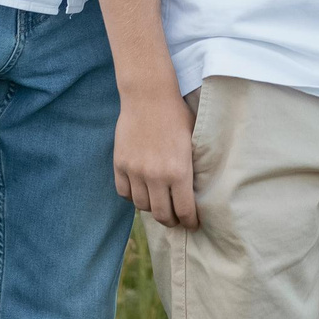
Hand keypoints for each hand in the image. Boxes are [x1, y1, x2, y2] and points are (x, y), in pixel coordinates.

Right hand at [113, 89, 199, 228]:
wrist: (149, 96)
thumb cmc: (177, 116)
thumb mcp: (194, 141)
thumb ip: (193, 168)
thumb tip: (197, 192)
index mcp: (179, 171)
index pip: (184, 211)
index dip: (190, 221)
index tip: (192, 223)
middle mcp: (156, 176)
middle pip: (162, 215)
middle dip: (171, 221)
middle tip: (175, 218)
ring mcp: (135, 171)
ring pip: (142, 206)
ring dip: (151, 208)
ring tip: (158, 204)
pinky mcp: (120, 164)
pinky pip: (124, 193)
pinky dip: (132, 196)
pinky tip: (141, 191)